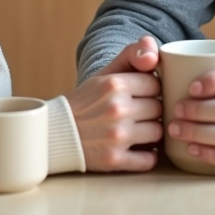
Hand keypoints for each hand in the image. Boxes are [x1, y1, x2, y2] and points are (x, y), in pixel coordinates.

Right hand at [65, 36, 162, 171]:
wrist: (55, 133)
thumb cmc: (85, 102)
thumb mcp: (104, 74)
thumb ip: (131, 55)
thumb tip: (154, 53)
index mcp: (114, 84)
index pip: (156, 84)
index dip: (149, 91)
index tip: (139, 95)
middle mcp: (117, 109)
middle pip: (159, 109)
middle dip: (150, 112)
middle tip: (137, 114)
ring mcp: (117, 136)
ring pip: (158, 133)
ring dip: (151, 134)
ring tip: (137, 131)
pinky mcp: (115, 160)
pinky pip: (149, 160)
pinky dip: (146, 157)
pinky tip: (135, 149)